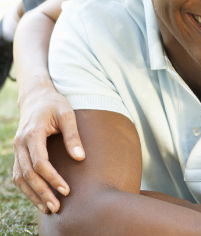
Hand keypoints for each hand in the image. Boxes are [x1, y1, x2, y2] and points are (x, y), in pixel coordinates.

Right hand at [13, 87, 84, 213]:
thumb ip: (73, 135)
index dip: (52, 178)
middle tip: (57, 207)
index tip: (66, 189)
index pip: (40, 163)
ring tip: (48, 208)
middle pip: (28, 174)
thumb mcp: (67, 113)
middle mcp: (20, 143)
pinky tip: (39, 198)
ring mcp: (17, 149)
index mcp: (32, 133)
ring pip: (20, 178)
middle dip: (42, 192)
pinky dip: (27, 189)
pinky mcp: (18, 153)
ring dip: (33, 195)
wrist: (36, 97)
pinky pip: (19, 175)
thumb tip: (80, 158)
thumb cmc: (54, 104)